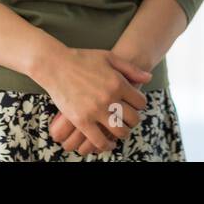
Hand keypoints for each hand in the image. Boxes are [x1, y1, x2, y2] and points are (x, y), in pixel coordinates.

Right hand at [28, 47, 150, 154]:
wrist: (55, 65)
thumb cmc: (83, 59)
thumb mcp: (110, 57)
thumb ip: (131, 69)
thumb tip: (148, 78)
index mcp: (118, 83)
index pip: (140, 102)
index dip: (140, 105)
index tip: (135, 106)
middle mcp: (109, 98)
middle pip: (132, 119)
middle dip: (133, 121)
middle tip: (128, 120)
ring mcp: (95, 111)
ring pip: (118, 132)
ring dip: (122, 134)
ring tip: (120, 132)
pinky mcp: (81, 121)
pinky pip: (98, 140)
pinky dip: (106, 145)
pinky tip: (108, 143)